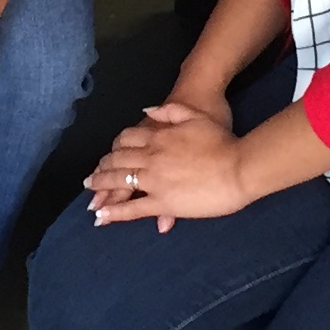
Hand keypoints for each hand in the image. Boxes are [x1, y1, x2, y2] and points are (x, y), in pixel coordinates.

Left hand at [81, 102, 246, 231]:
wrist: (238, 165)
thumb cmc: (220, 139)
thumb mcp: (193, 116)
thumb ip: (169, 112)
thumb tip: (147, 111)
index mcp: (157, 137)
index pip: (125, 140)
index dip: (114, 149)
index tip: (108, 156)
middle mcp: (150, 158)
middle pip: (117, 161)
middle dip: (101, 169)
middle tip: (91, 178)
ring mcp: (154, 181)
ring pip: (120, 182)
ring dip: (102, 188)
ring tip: (91, 194)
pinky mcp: (163, 203)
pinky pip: (133, 209)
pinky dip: (115, 213)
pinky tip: (102, 218)